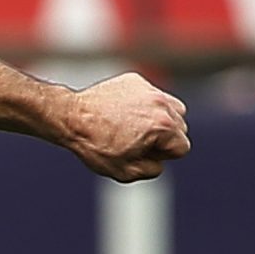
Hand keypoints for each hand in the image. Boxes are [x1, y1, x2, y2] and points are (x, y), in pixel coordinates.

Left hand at [60, 73, 189, 182]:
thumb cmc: (96, 146)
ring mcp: (148, 89)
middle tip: (138, 142)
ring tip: (137, 128)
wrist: (72, 118)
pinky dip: (144, 105)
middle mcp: (160, 103)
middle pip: (180, 126)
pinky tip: (124, 114)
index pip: (182, 147)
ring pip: (172, 107)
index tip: (144, 153)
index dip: (164, 156)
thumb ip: (152, 169)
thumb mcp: (126, 172)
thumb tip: (160, 161)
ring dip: (161, 119)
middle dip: (165, 137)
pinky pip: (152, 95)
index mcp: (162, 126)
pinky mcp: (135, 81)